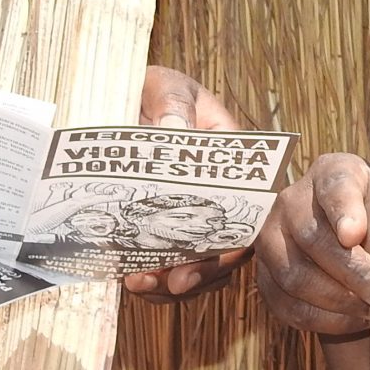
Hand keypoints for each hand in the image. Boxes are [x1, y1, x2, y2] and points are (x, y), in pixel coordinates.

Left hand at [121, 64, 251, 300]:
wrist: (122, 101)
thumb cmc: (156, 93)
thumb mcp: (168, 86)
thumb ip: (173, 103)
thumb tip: (174, 129)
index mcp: (231, 166)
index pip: (248, 212)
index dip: (233, 243)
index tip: (210, 257)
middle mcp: (217, 199)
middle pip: (223, 250)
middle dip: (198, 274)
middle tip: (170, 283)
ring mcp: (187, 219)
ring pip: (193, 266)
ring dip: (170, 284)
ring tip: (140, 283)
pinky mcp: (156, 231)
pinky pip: (160, 265)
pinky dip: (148, 277)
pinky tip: (126, 276)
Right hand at [253, 153, 369, 336]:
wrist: (356, 251)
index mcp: (331, 173)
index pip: (333, 187)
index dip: (341, 210)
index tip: (353, 236)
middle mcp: (291, 200)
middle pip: (312, 238)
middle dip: (351, 272)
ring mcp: (270, 238)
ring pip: (294, 276)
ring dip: (336, 301)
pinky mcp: (263, 274)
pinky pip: (285, 304)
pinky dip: (320, 319)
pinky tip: (352, 322)